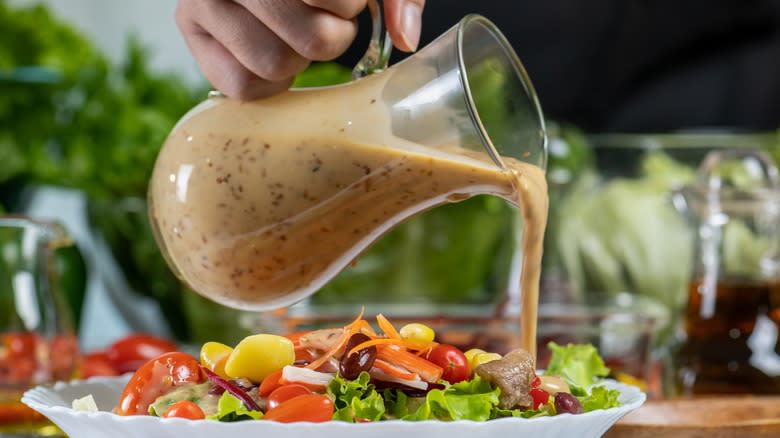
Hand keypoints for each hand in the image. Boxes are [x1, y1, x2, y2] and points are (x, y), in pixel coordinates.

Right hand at [176, 0, 424, 99]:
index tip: (343, 1)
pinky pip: (243, 86)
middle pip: (315, 40)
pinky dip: (270, 83)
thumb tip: (406, 36)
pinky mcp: (191, 31)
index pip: (339, 0)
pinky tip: (273, 53)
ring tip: (295, 36)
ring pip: (277, 63)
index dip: (350, 7)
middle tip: (322, 21)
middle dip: (331, 37)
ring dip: (300, 60)